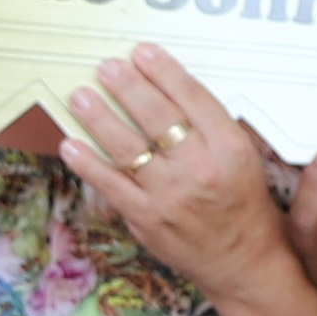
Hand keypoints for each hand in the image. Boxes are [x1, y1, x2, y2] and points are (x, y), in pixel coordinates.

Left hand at [56, 45, 288, 296]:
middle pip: (157, 117)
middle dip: (127, 87)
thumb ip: (211, 126)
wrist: (245, 263)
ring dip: (99, 118)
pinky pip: (110, 185)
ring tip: (81, 96)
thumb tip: (167, 89)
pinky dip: (87, 164)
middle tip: (107, 67)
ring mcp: (170, 195)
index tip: (143, 52)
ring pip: (127, 147)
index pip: (192, 98)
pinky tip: (70, 145)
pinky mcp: (147, 219)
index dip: (164, 72)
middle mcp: (200, 168)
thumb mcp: (245, 157)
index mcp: (230, 148)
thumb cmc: (245, 206)